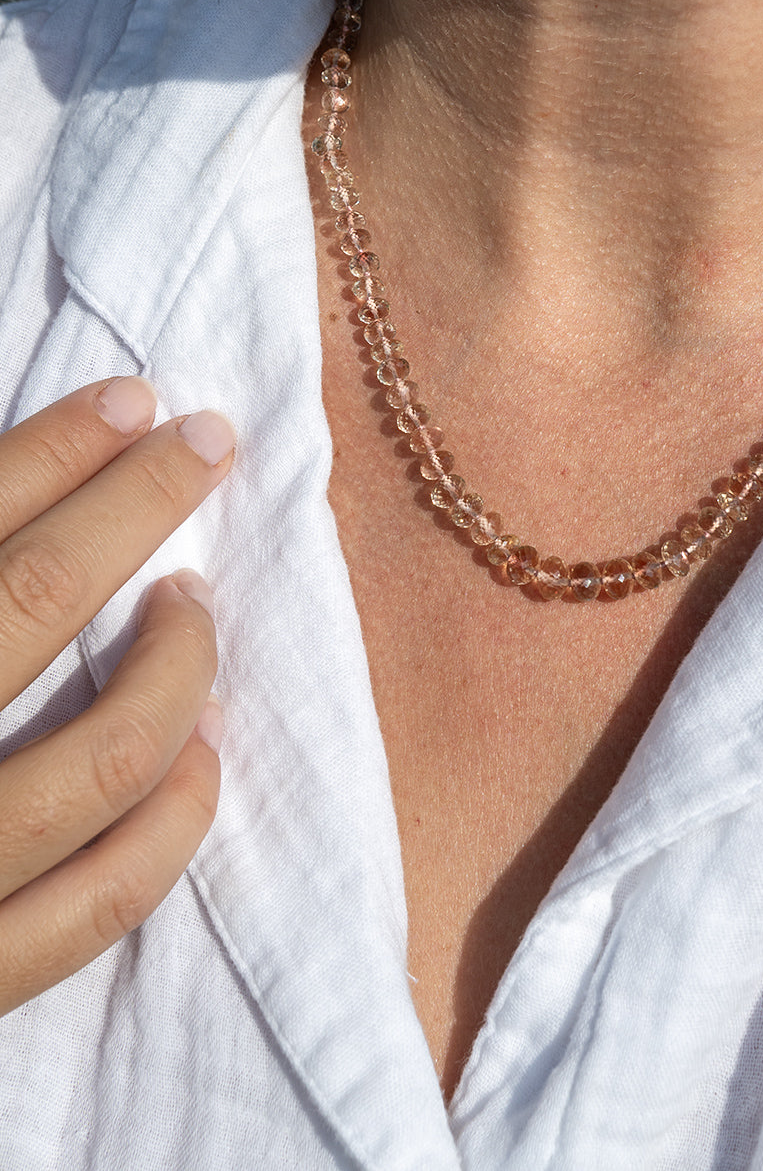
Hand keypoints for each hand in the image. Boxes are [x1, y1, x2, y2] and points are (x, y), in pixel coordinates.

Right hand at [0, 376, 233, 1014]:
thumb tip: (19, 480)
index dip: (54, 449)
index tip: (129, 401)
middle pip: (38, 596)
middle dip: (137, 504)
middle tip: (206, 446)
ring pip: (102, 755)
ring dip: (178, 660)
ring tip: (197, 606)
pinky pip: (102, 898)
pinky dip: (177, 818)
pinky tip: (204, 748)